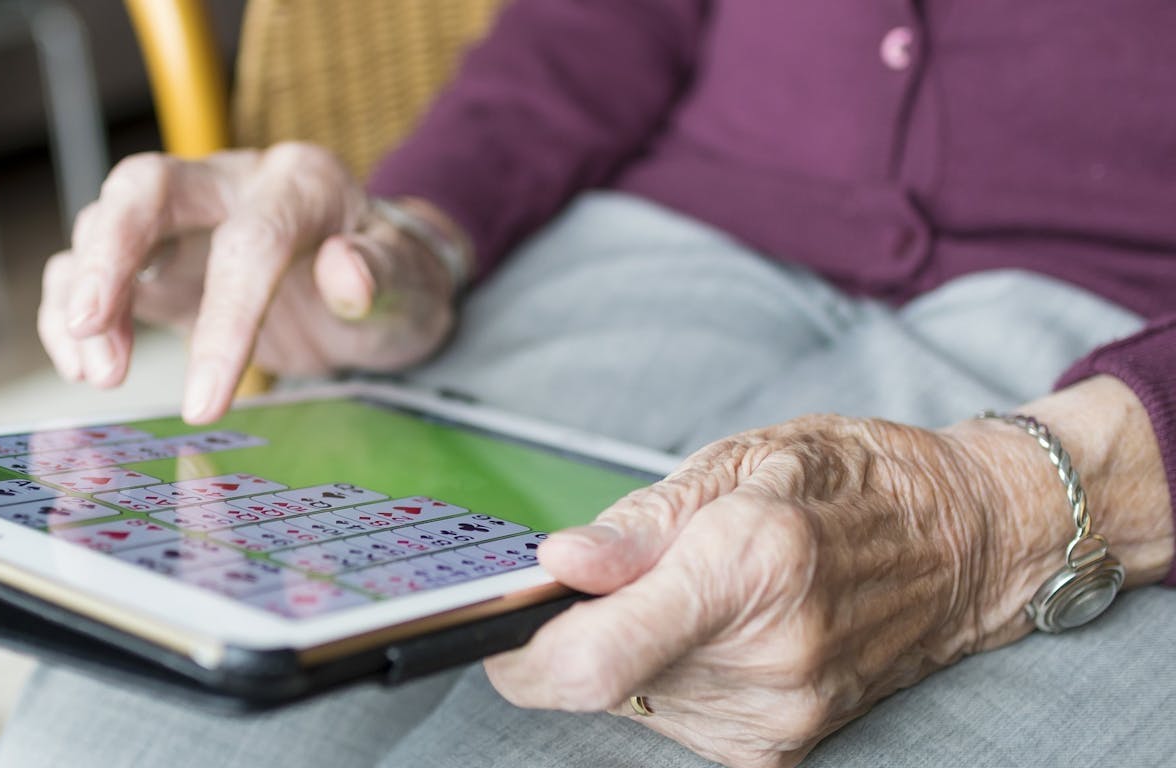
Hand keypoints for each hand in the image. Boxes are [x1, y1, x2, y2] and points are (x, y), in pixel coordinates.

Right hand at [38, 142, 461, 422]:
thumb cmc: (396, 283)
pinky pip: (91, 270)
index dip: (225, 320)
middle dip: (110, 253)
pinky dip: (71, 314)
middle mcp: (232, 183)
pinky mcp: (157, 260)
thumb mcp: (413, 287)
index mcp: (301, 183)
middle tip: (92, 326)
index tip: (204, 402)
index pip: (252, 240)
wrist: (381, 285)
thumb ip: (385, 276)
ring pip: (106, 225)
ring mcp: (187, 218)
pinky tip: (84, 367)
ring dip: (86, 297)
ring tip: (98, 375)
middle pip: (148, 188)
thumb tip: (346, 270)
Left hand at [488, 378, 1172, 767]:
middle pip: (598, 681)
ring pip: (630, 700)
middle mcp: (766, 660)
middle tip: (604, 576)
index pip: (589, 660)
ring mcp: (778, 716)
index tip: (495, 620)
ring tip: (688, 592)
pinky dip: (667, 675)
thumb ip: (641, 523)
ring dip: (626, 651)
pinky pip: (675, 717)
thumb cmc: (851, 483)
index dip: (518, 651)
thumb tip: (556, 564)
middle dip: (574, 631)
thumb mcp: (741, 461)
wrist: (966, 544)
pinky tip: (714, 631)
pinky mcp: (780, 748)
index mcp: (748, 569)